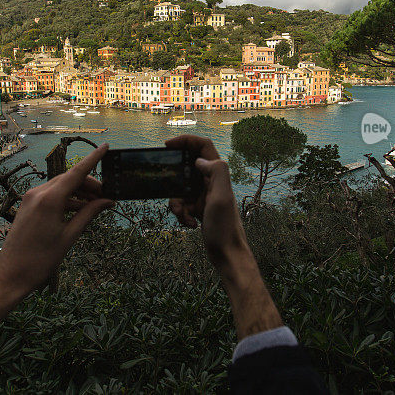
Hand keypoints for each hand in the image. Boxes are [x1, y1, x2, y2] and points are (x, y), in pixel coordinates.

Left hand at [0, 143, 113, 297]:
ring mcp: (31, 198)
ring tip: (96, 204)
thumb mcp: (70, 236)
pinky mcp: (28, 205)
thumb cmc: (40, 260)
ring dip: (79, 192)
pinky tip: (79, 209)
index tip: (105, 147)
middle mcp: (38, 193)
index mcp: (49, 199)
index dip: (93, 159)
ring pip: (61, 187)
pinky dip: (67, 199)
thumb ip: (89, 214)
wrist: (11, 275)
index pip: (76, 172)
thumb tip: (107, 201)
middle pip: (70, 179)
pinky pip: (51, 195)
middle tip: (107, 196)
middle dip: (90, 184)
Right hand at [165, 135, 249, 267]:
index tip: (167, 145)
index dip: (186, 141)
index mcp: (218, 174)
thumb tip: (199, 160)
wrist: (226, 254)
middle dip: (174, 179)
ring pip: (180, 188)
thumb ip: (217, 171)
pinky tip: (190, 224)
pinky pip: (181, 204)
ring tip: (183, 215)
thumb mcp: (222, 196)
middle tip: (167, 186)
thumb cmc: (226, 226)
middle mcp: (211, 181)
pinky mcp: (198, 208)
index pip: (203, 146)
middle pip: (186, 168)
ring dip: (176, 202)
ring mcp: (204, 195)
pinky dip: (181, 214)